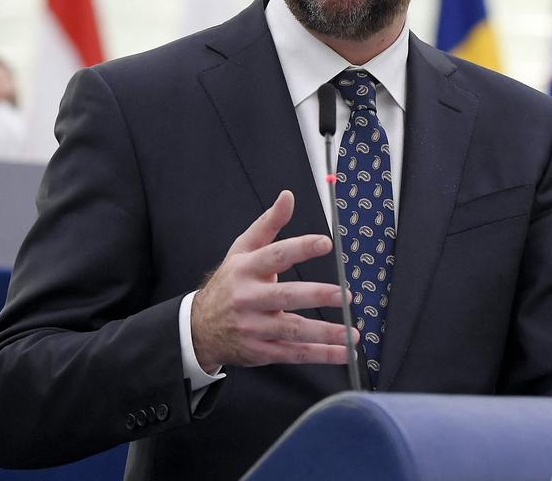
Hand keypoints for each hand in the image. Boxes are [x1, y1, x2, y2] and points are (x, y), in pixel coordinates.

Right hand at [190, 190, 356, 370]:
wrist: (199, 328)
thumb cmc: (229, 283)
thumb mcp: (242, 249)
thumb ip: (268, 224)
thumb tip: (288, 196)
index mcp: (246, 269)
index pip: (275, 255)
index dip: (301, 248)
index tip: (326, 242)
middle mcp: (249, 298)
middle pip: (286, 296)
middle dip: (317, 295)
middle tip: (345, 295)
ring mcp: (254, 327)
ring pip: (292, 330)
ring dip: (325, 333)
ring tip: (352, 333)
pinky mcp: (261, 350)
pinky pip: (293, 353)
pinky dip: (320, 355)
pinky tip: (342, 353)